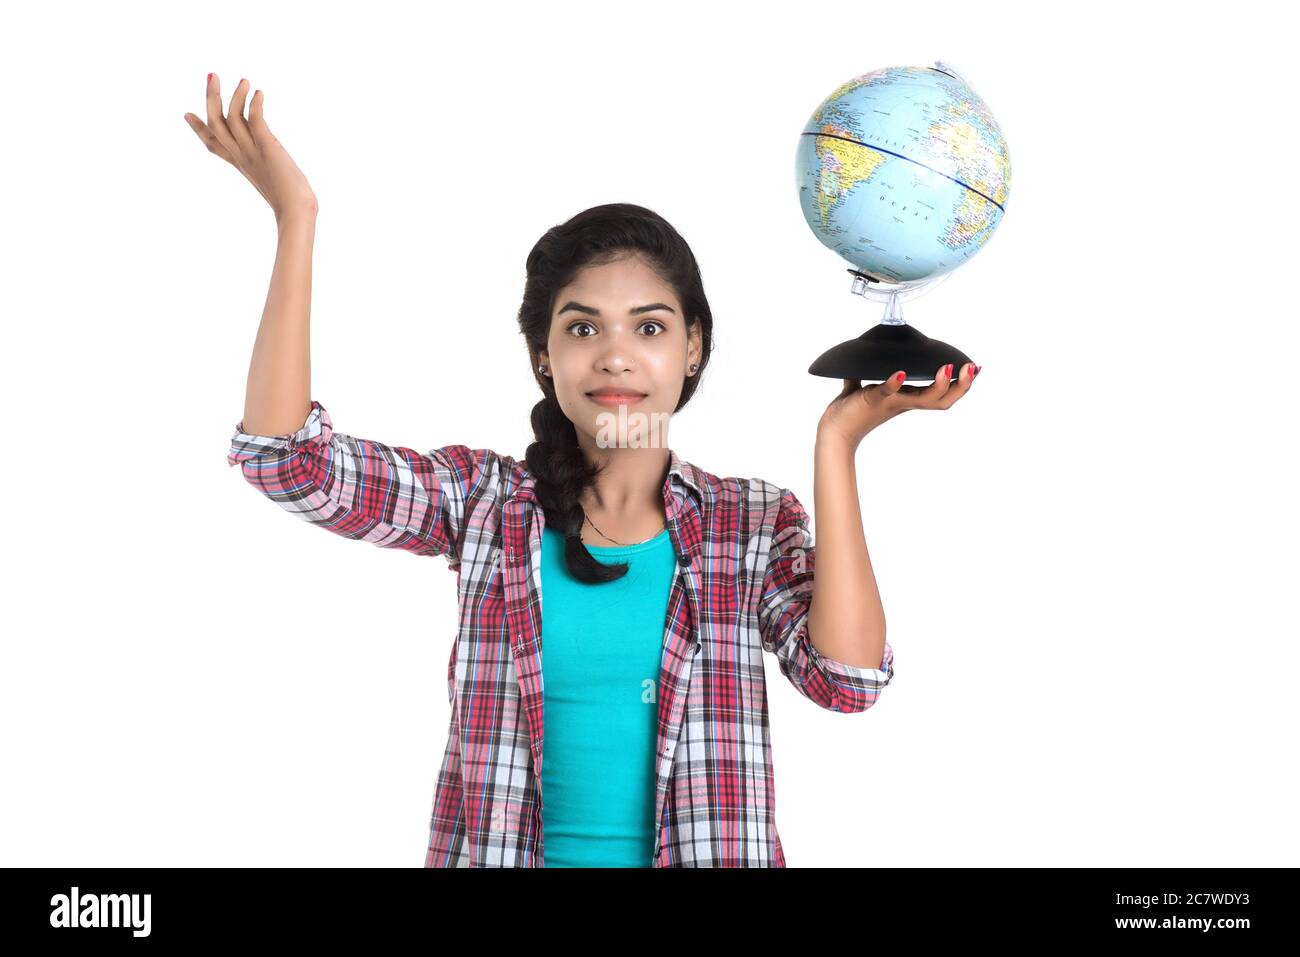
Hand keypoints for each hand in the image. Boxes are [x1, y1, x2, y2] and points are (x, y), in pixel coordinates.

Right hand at [184, 73, 318, 222]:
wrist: (297, 214)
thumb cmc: (294, 206)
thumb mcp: (275, 184)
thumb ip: (272, 172)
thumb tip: (282, 172)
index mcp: (241, 165)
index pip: (213, 145)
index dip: (198, 129)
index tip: (187, 113)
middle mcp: (242, 157)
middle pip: (215, 124)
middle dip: (211, 98)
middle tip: (212, 75)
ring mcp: (253, 152)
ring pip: (232, 119)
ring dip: (236, 96)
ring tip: (245, 80)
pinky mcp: (267, 148)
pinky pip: (255, 122)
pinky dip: (255, 106)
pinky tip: (259, 94)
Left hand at [818, 362, 979, 448]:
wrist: (833, 430)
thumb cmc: (850, 412)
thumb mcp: (864, 388)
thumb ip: (867, 374)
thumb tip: (863, 356)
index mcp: (907, 399)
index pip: (940, 394)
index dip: (960, 384)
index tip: (975, 369)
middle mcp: (904, 403)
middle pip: (942, 400)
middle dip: (961, 385)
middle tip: (972, 369)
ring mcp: (890, 403)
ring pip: (924, 400)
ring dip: (938, 385)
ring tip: (946, 369)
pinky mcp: (872, 401)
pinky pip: (885, 392)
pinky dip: (893, 383)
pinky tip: (900, 374)